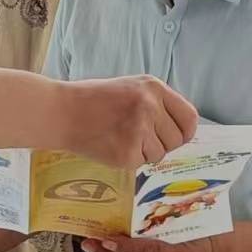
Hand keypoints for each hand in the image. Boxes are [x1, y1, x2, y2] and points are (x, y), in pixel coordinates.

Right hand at [65, 77, 198, 168]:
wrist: (61, 112)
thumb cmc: (94, 101)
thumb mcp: (131, 88)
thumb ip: (157, 104)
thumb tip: (183, 130)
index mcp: (154, 87)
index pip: (190, 117)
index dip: (185, 131)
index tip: (178, 137)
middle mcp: (149, 106)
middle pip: (177, 139)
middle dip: (162, 144)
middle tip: (139, 139)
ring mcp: (139, 129)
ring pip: (160, 154)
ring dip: (144, 153)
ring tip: (120, 138)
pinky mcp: (127, 152)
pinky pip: (141, 163)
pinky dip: (128, 160)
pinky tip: (111, 145)